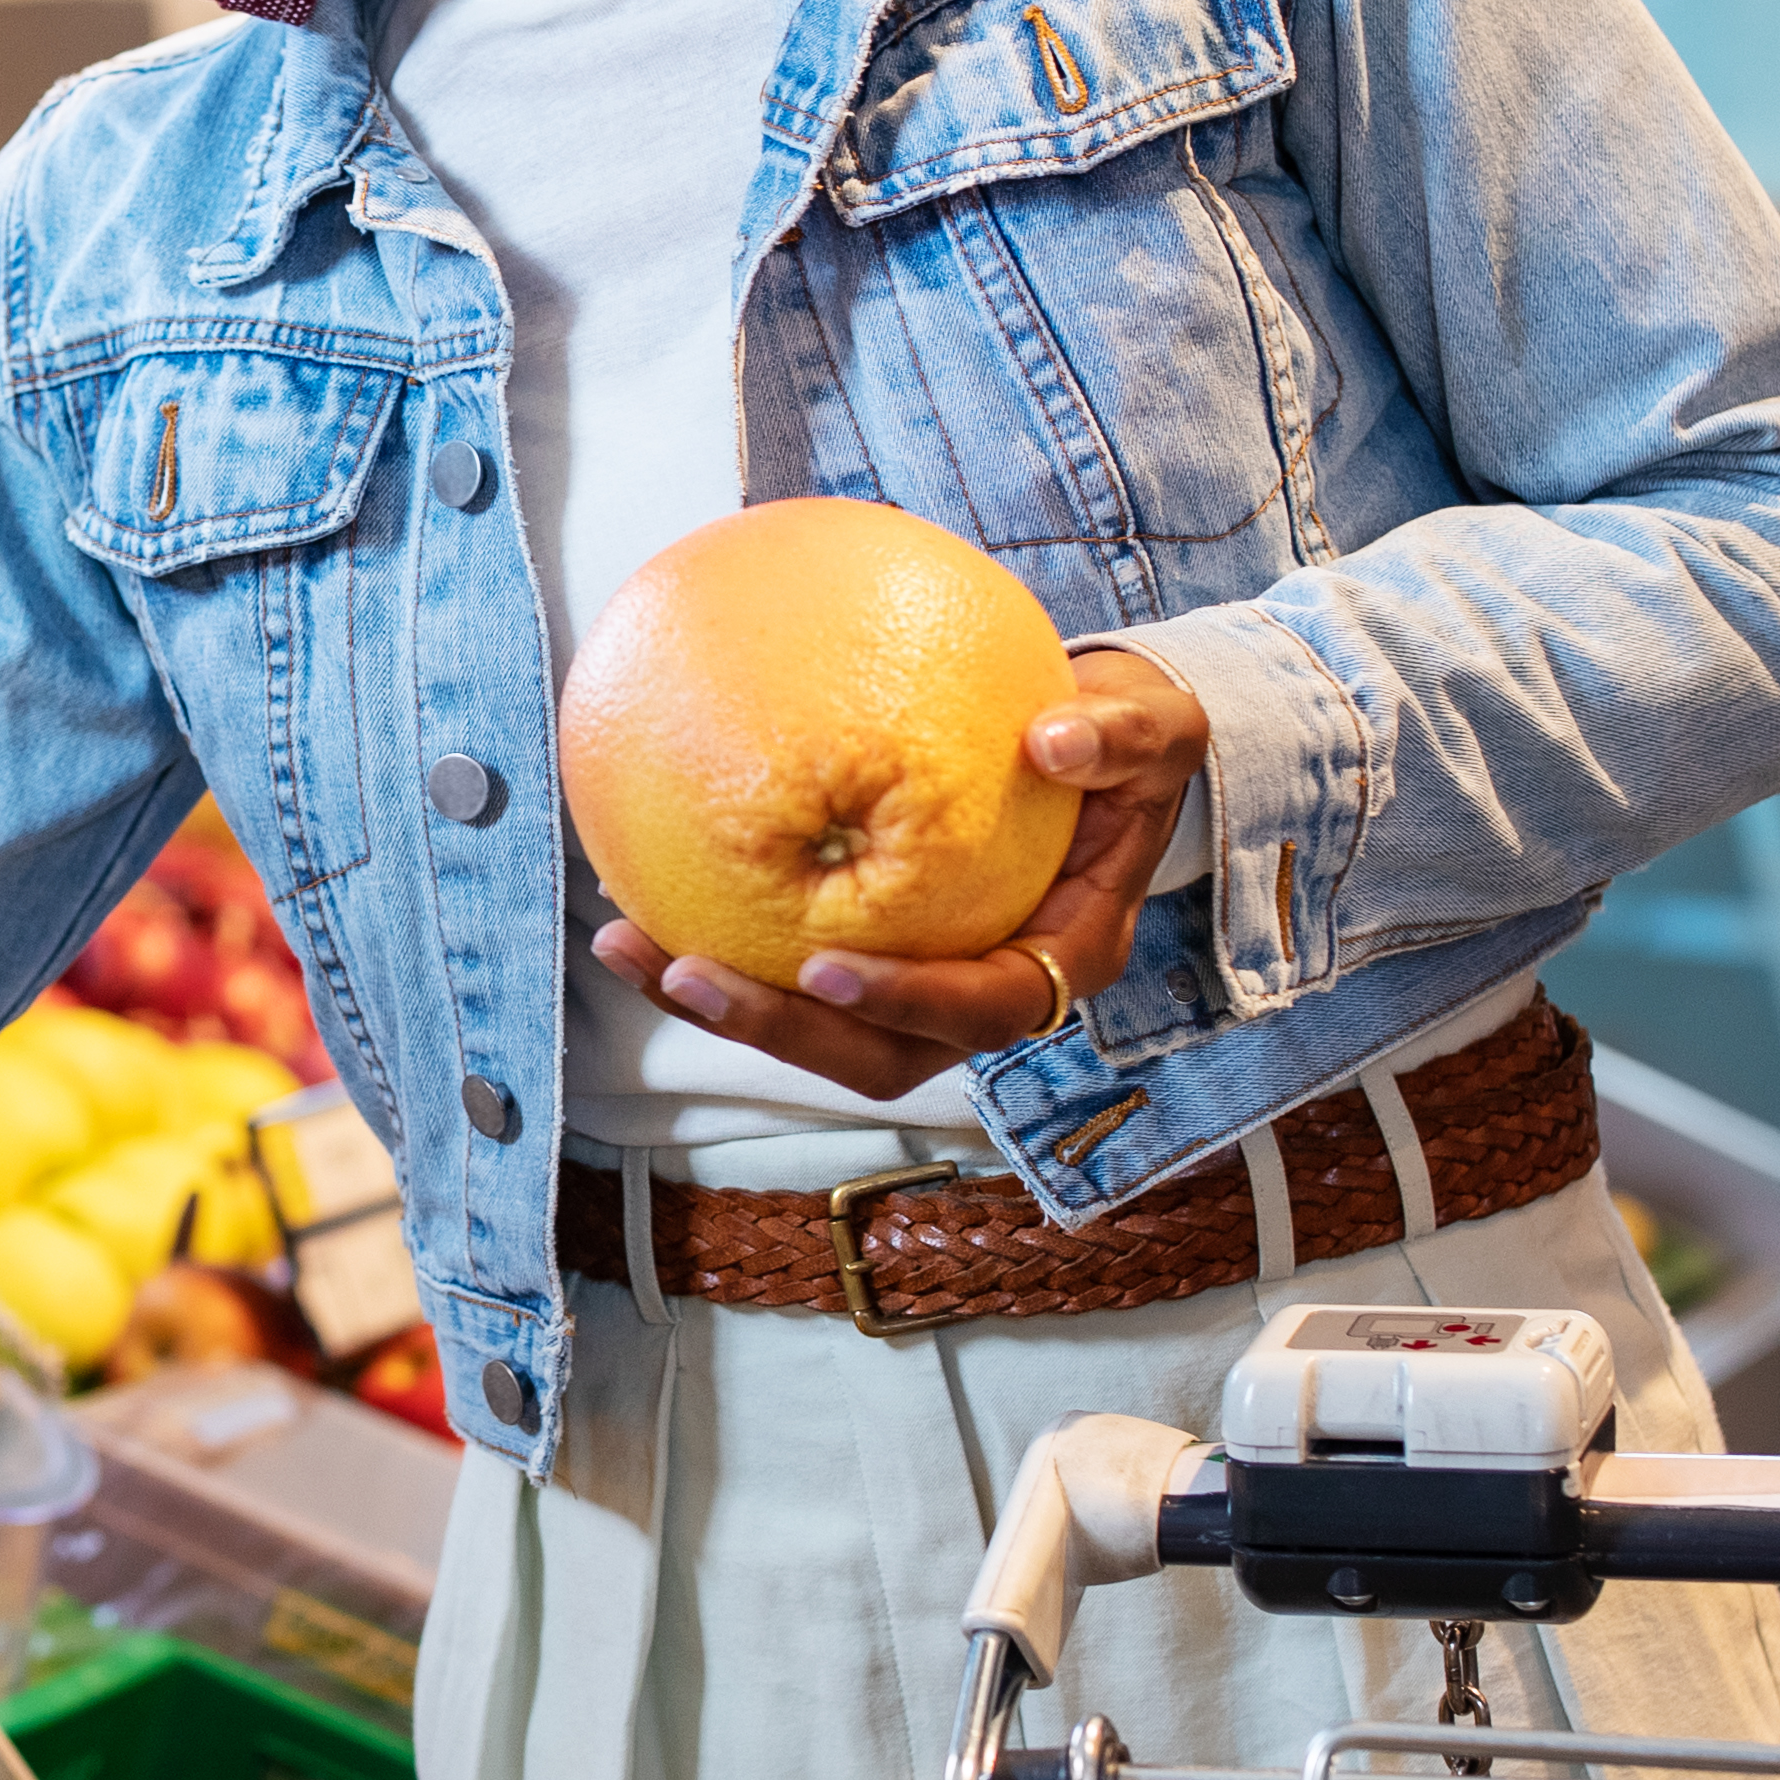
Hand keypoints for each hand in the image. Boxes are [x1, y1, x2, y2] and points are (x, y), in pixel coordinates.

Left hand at [589, 649, 1207, 1105]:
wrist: (1100, 746)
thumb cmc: (1128, 742)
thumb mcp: (1154, 724)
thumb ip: (1121, 735)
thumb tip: (1055, 742)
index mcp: (1062, 956)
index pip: (987, 1007)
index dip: (908, 1002)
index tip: (827, 971)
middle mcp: (988, 989)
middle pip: (879, 1055)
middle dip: (780, 1032)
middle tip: (690, 975)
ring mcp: (924, 981)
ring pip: (820, 1030)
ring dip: (722, 1003)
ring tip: (625, 945)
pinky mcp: (873, 950)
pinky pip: (787, 967)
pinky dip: (716, 942)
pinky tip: (634, 900)